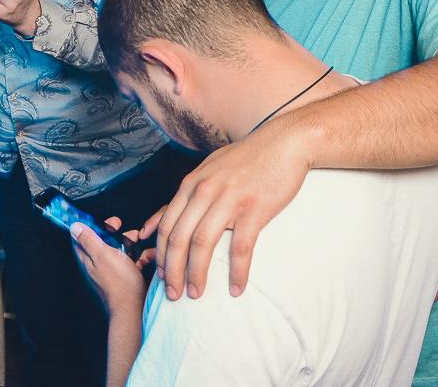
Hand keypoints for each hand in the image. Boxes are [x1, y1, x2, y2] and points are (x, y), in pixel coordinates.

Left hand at [71, 218, 145, 316]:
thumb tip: (74, 226)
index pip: (83, 237)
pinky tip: (147, 257)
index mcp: (88, 258)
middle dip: (117, 234)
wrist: (134, 308)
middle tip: (126, 234)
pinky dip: (140, 257)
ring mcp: (111, 269)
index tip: (107, 223)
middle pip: (104, 241)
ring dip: (131, 244)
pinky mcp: (124, 275)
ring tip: (139, 244)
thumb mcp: (103, 255)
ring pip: (119, 249)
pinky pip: (131, 260)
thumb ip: (89, 240)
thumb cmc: (119, 284)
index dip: (94, 226)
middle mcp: (98, 263)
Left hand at [143, 131, 308, 299]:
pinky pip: (240, 247)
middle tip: (173, 295)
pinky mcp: (254, 208)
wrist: (284, 143)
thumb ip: (182, 197)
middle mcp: (204, 191)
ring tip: (196, 294)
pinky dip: (237, 271)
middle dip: (172, 271)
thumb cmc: (246, 159)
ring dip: (196, 274)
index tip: (161, 276)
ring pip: (202, 244)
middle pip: (179, 238)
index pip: (166, 225)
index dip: (161, 254)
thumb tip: (153, 223)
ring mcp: (229, 199)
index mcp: (191, 184)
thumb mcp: (207, 170)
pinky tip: (236, 288)